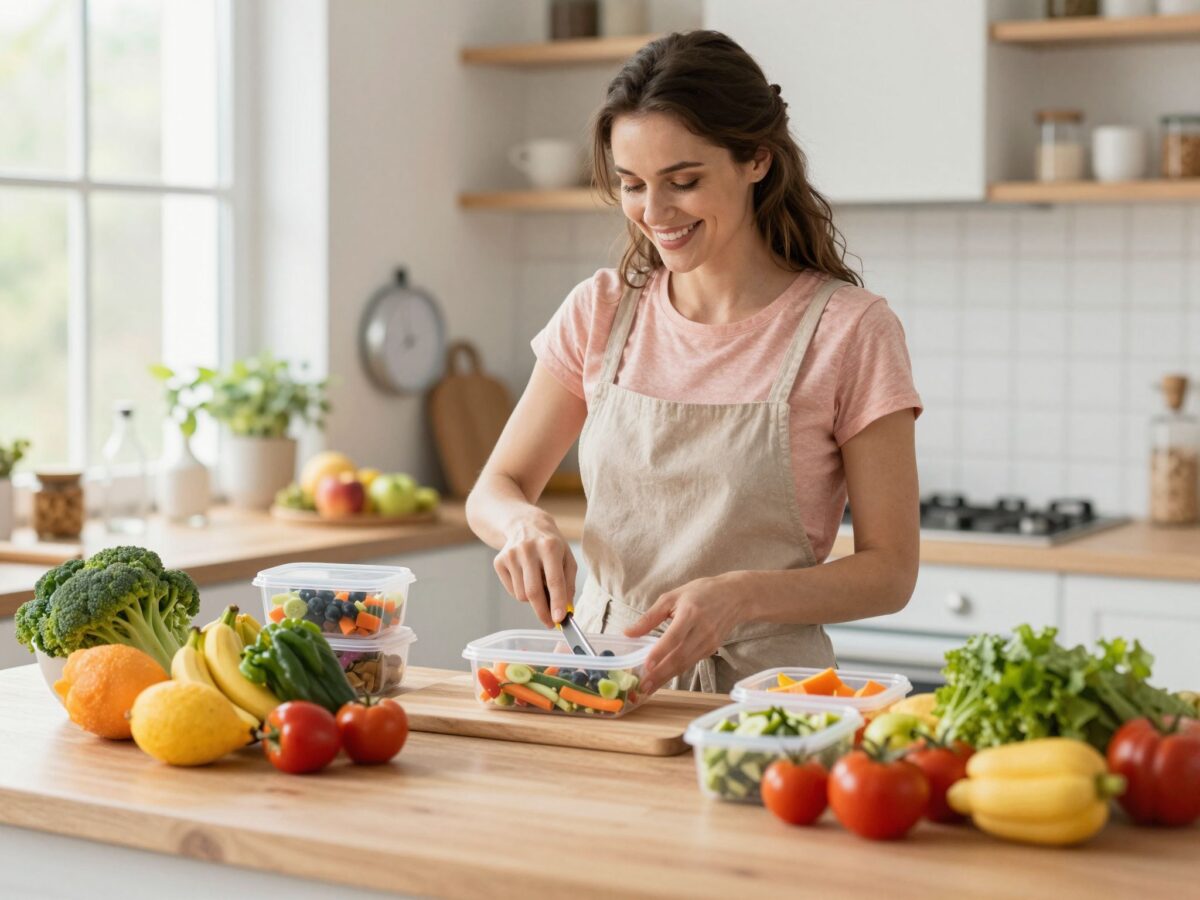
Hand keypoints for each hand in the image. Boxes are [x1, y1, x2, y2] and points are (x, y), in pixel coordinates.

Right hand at [492, 514, 577, 627]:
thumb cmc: (550, 544)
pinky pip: (512, 591)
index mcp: (549, 546)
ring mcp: (511, 555)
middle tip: (550, 623)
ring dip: (533, 600)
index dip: (557, 602)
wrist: (523, 524)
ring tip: (538, 584)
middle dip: (543, 612)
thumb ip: (568, 584)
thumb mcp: (567, 558)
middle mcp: (528, 549)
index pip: (554, 580)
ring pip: (522, 595)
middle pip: (533, 591)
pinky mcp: (499, 561)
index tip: (559, 619)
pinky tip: (526, 577)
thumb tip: (566, 611)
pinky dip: (521, 592)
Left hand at [623, 574, 741, 694]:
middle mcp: (702, 629)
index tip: (647, 665)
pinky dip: (676, 672)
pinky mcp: (712, 649)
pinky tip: (663, 678)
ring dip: (667, 677)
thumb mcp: (672, 597)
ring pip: (686, 663)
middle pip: (680, 656)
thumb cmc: (701, 592)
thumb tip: (628, 632)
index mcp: (691, 612)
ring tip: (649, 687)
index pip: (674, 636)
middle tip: (643, 686)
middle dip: (661, 673)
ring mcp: (709, 641)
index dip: (660, 652)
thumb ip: (650, 616)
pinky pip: (691, 662)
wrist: (735, 596)